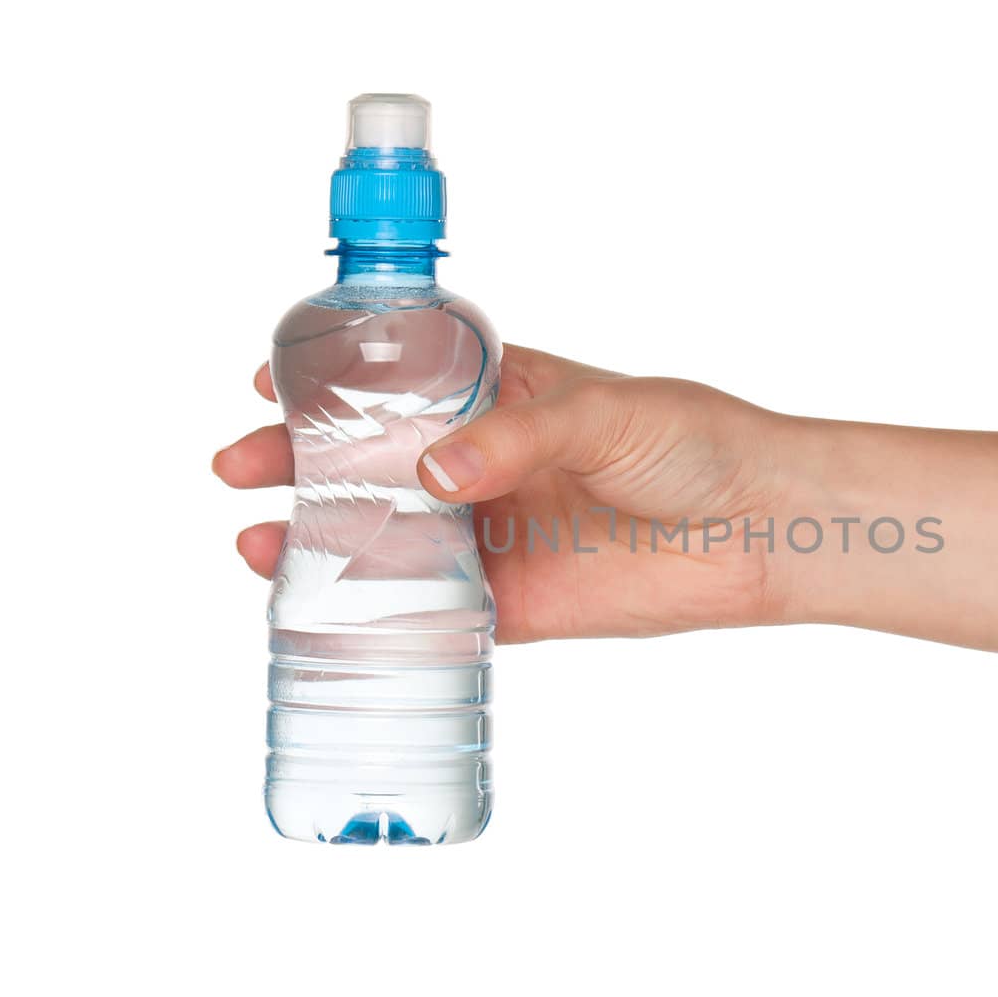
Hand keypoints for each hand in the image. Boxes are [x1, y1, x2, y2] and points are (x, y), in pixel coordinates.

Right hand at [213, 344, 794, 641]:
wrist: (757, 527)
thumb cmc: (694, 442)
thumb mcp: (602, 412)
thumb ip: (515, 436)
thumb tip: (433, 475)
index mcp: (500, 394)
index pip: (397, 383)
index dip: (330, 384)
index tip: (267, 380)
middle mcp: (484, 464)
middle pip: (370, 464)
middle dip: (298, 465)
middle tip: (240, 466)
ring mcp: (491, 536)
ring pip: (385, 541)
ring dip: (319, 543)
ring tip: (257, 546)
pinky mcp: (512, 604)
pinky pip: (429, 614)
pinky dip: (375, 616)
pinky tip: (323, 611)